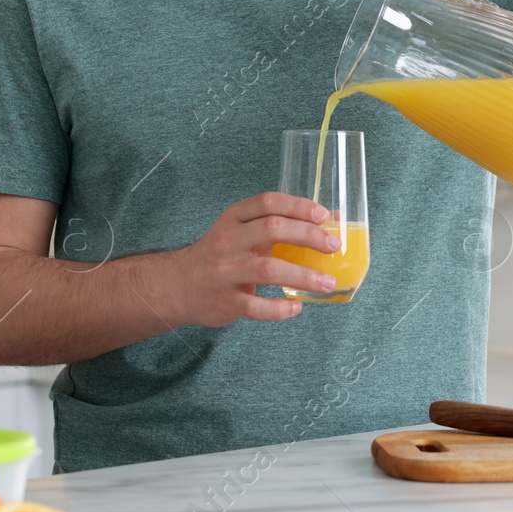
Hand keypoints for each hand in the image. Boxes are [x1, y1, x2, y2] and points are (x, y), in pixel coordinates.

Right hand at [166, 192, 341, 325]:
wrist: (178, 285)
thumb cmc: (221, 254)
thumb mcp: (242, 232)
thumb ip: (280, 225)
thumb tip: (331, 220)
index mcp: (234, 218)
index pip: (267, 202)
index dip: (298, 206)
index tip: (323, 215)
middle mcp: (228, 240)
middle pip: (272, 230)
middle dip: (308, 236)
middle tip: (334, 246)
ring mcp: (225, 271)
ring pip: (268, 269)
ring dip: (303, 276)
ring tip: (327, 282)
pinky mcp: (225, 301)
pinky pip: (257, 307)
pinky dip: (280, 309)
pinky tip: (297, 307)